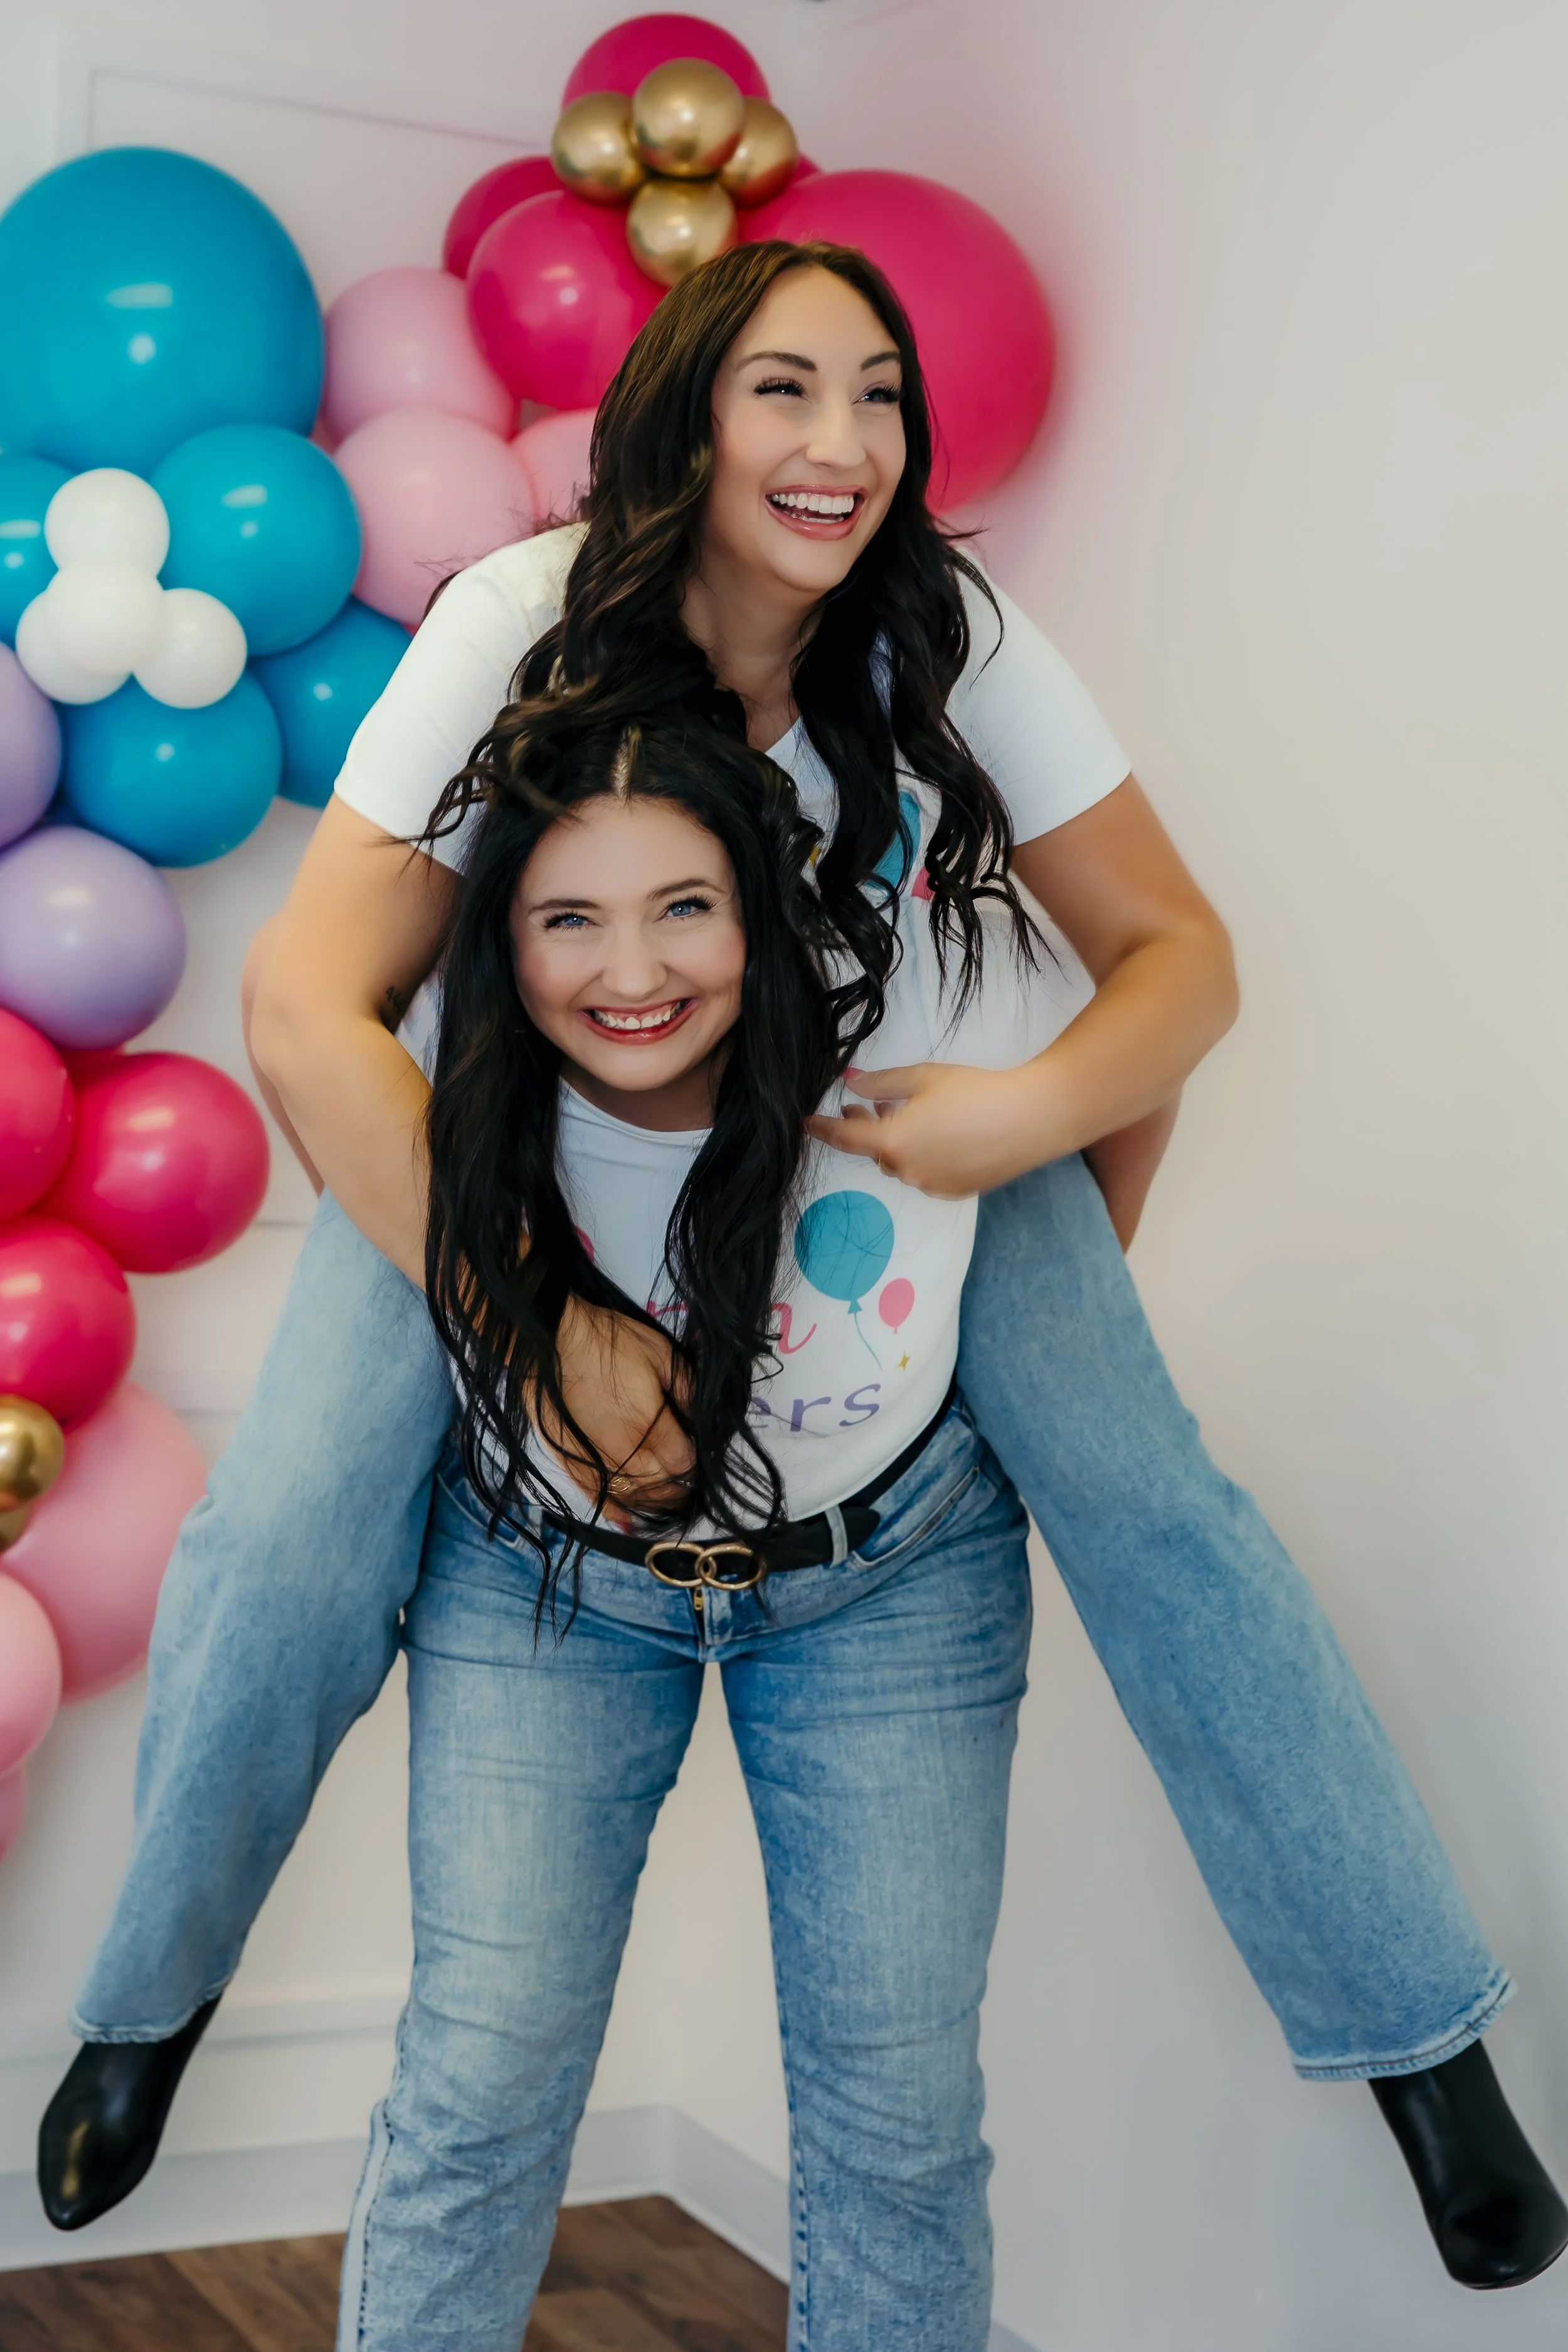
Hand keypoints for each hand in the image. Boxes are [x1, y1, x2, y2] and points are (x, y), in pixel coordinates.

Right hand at [545, 1296, 694, 1525]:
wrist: (549, 1341)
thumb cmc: (610, 1343)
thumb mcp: (662, 1355)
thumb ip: (686, 1391)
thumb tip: (698, 1420)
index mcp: (650, 1428)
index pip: (684, 1464)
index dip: (695, 1462)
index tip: (696, 1453)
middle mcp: (625, 1455)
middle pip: (661, 1488)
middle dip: (679, 1486)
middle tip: (685, 1477)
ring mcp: (595, 1464)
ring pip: (633, 1499)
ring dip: (653, 1502)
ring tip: (665, 1498)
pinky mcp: (570, 1466)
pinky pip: (598, 1500)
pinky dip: (616, 1513)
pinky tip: (628, 1521)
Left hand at [806, 1063, 1063, 1198]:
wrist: (1032, 1119)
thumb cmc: (975, 1092)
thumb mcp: (923, 1078)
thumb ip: (881, 1083)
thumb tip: (851, 1084)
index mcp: (893, 1143)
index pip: (845, 1139)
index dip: (823, 1129)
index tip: (807, 1124)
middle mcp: (908, 1172)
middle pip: (876, 1153)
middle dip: (867, 1130)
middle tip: (863, 1108)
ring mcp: (933, 1186)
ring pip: (903, 1165)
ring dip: (897, 1143)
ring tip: (907, 1114)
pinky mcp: (958, 1191)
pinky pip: (927, 1174)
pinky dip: (923, 1156)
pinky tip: (939, 1135)